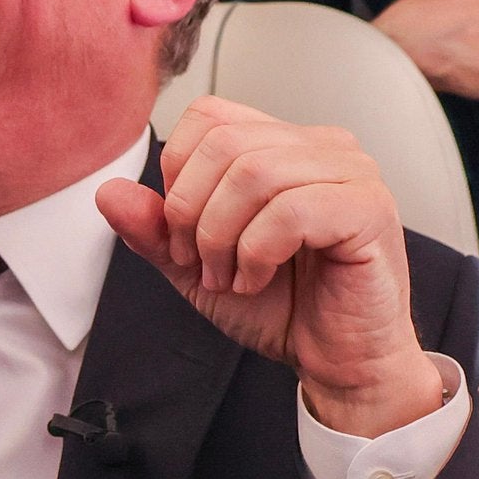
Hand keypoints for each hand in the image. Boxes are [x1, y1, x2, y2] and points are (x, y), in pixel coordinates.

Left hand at [98, 97, 448, 436]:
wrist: (339, 362)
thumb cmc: (286, 308)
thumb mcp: (198, 268)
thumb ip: (157, 230)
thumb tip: (109, 193)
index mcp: (284, 145)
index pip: (209, 117)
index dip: (178, 175)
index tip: (181, 234)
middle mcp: (323, 146)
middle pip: (225, 142)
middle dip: (193, 212)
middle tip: (201, 264)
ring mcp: (353, 172)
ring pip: (255, 172)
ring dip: (223, 237)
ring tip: (230, 277)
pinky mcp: (370, 208)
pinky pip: (293, 209)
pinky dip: (258, 252)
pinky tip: (258, 280)